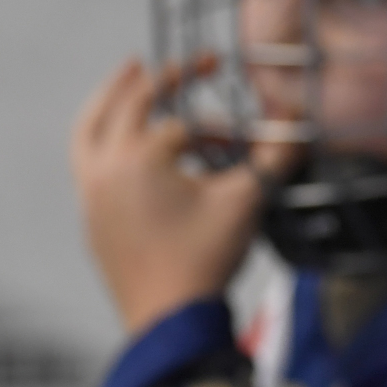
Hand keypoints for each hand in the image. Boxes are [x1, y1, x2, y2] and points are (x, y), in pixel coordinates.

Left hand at [71, 57, 301, 335]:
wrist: (170, 320)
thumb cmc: (206, 259)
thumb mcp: (246, 202)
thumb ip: (273, 155)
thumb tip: (298, 118)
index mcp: (140, 158)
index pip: (181, 119)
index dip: (219, 119)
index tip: (241, 108)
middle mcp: (105, 169)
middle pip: (125, 106)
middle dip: (156, 80)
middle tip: (179, 66)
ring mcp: (91, 195)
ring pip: (89, 130)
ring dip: (109, 99)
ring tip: (127, 75)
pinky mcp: (92, 219)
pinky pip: (88, 163)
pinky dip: (104, 138)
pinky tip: (123, 140)